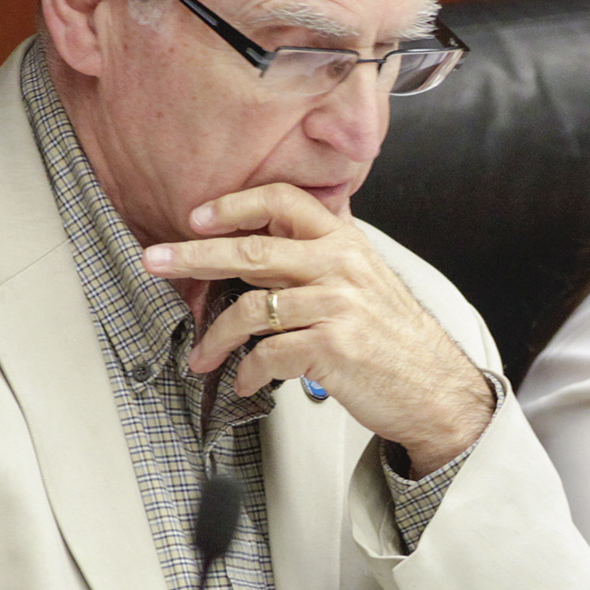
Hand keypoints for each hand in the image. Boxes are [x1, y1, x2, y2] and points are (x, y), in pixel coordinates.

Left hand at [143, 185, 494, 476]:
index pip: (284, 201)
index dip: (234, 205)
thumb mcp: (363, 280)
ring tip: (202, 356)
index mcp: (344, 242)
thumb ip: (318, 258)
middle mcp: (340, 266)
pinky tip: (247, 381)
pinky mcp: (332, 346)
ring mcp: (337, 305)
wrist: (433, 387)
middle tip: (156, 261)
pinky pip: (268, 355)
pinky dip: (249, 372)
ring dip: (216, 338)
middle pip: (251, 251)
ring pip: (251, 310)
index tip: (197, 217)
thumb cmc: (393, 339)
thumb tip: (257, 252)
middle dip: (193, 256)